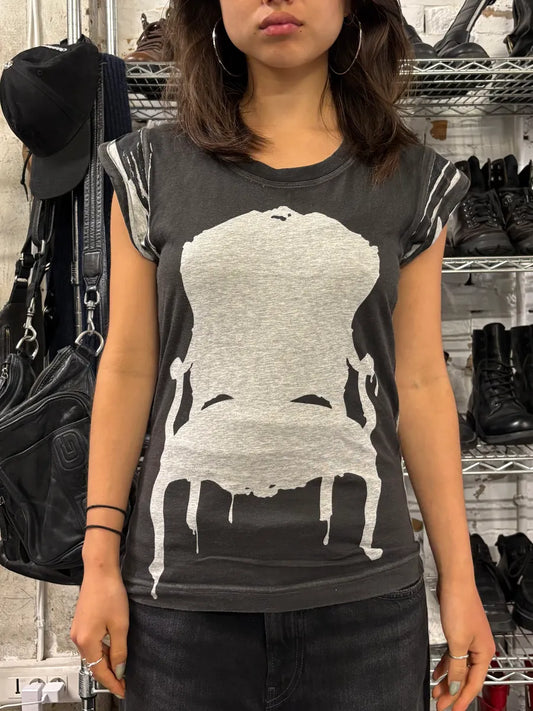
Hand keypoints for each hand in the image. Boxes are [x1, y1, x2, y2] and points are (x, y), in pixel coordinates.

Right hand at [70, 566, 128, 698]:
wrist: (100, 571)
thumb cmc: (110, 593)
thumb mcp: (120, 625)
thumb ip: (119, 651)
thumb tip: (119, 670)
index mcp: (86, 641)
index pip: (99, 671)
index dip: (112, 682)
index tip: (122, 690)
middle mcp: (77, 638)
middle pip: (93, 664)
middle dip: (109, 674)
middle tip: (124, 682)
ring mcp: (77, 630)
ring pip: (92, 654)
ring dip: (106, 662)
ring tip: (121, 667)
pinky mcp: (81, 623)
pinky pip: (91, 643)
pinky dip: (101, 650)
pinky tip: (112, 649)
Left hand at [431, 579, 495, 710]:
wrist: (454, 582)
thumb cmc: (459, 607)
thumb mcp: (457, 643)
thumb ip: (456, 668)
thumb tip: (455, 688)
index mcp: (484, 653)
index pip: (473, 683)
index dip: (462, 699)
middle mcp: (480, 649)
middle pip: (466, 677)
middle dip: (453, 692)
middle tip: (440, 705)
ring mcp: (470, 640)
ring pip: (458, 667)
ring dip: (447, 680)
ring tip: (436, 692)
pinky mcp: (459, 632)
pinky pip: (454, 655)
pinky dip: (446, 665)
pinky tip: (437, 673)